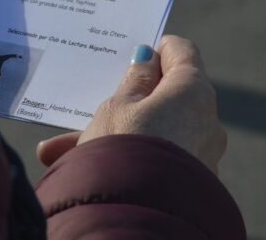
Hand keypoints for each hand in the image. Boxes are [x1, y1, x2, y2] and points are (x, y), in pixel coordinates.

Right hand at [36, 36, 226, 173]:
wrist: (138, 218)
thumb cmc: (125, 148)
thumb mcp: (118, 105)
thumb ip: (134, 78)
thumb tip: (148, 59)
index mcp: (193, 90)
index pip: (181, 52)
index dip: (156, 47)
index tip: (132, 50)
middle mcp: (206, 121)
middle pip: (163, 97)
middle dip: (124, 99)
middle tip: (89, 100)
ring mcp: (200, 155)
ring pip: (152, 132)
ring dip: (112, 135)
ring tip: (59, 149)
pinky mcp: (190, 183)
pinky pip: (153, 160)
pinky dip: (124, 159)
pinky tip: (77, 168)